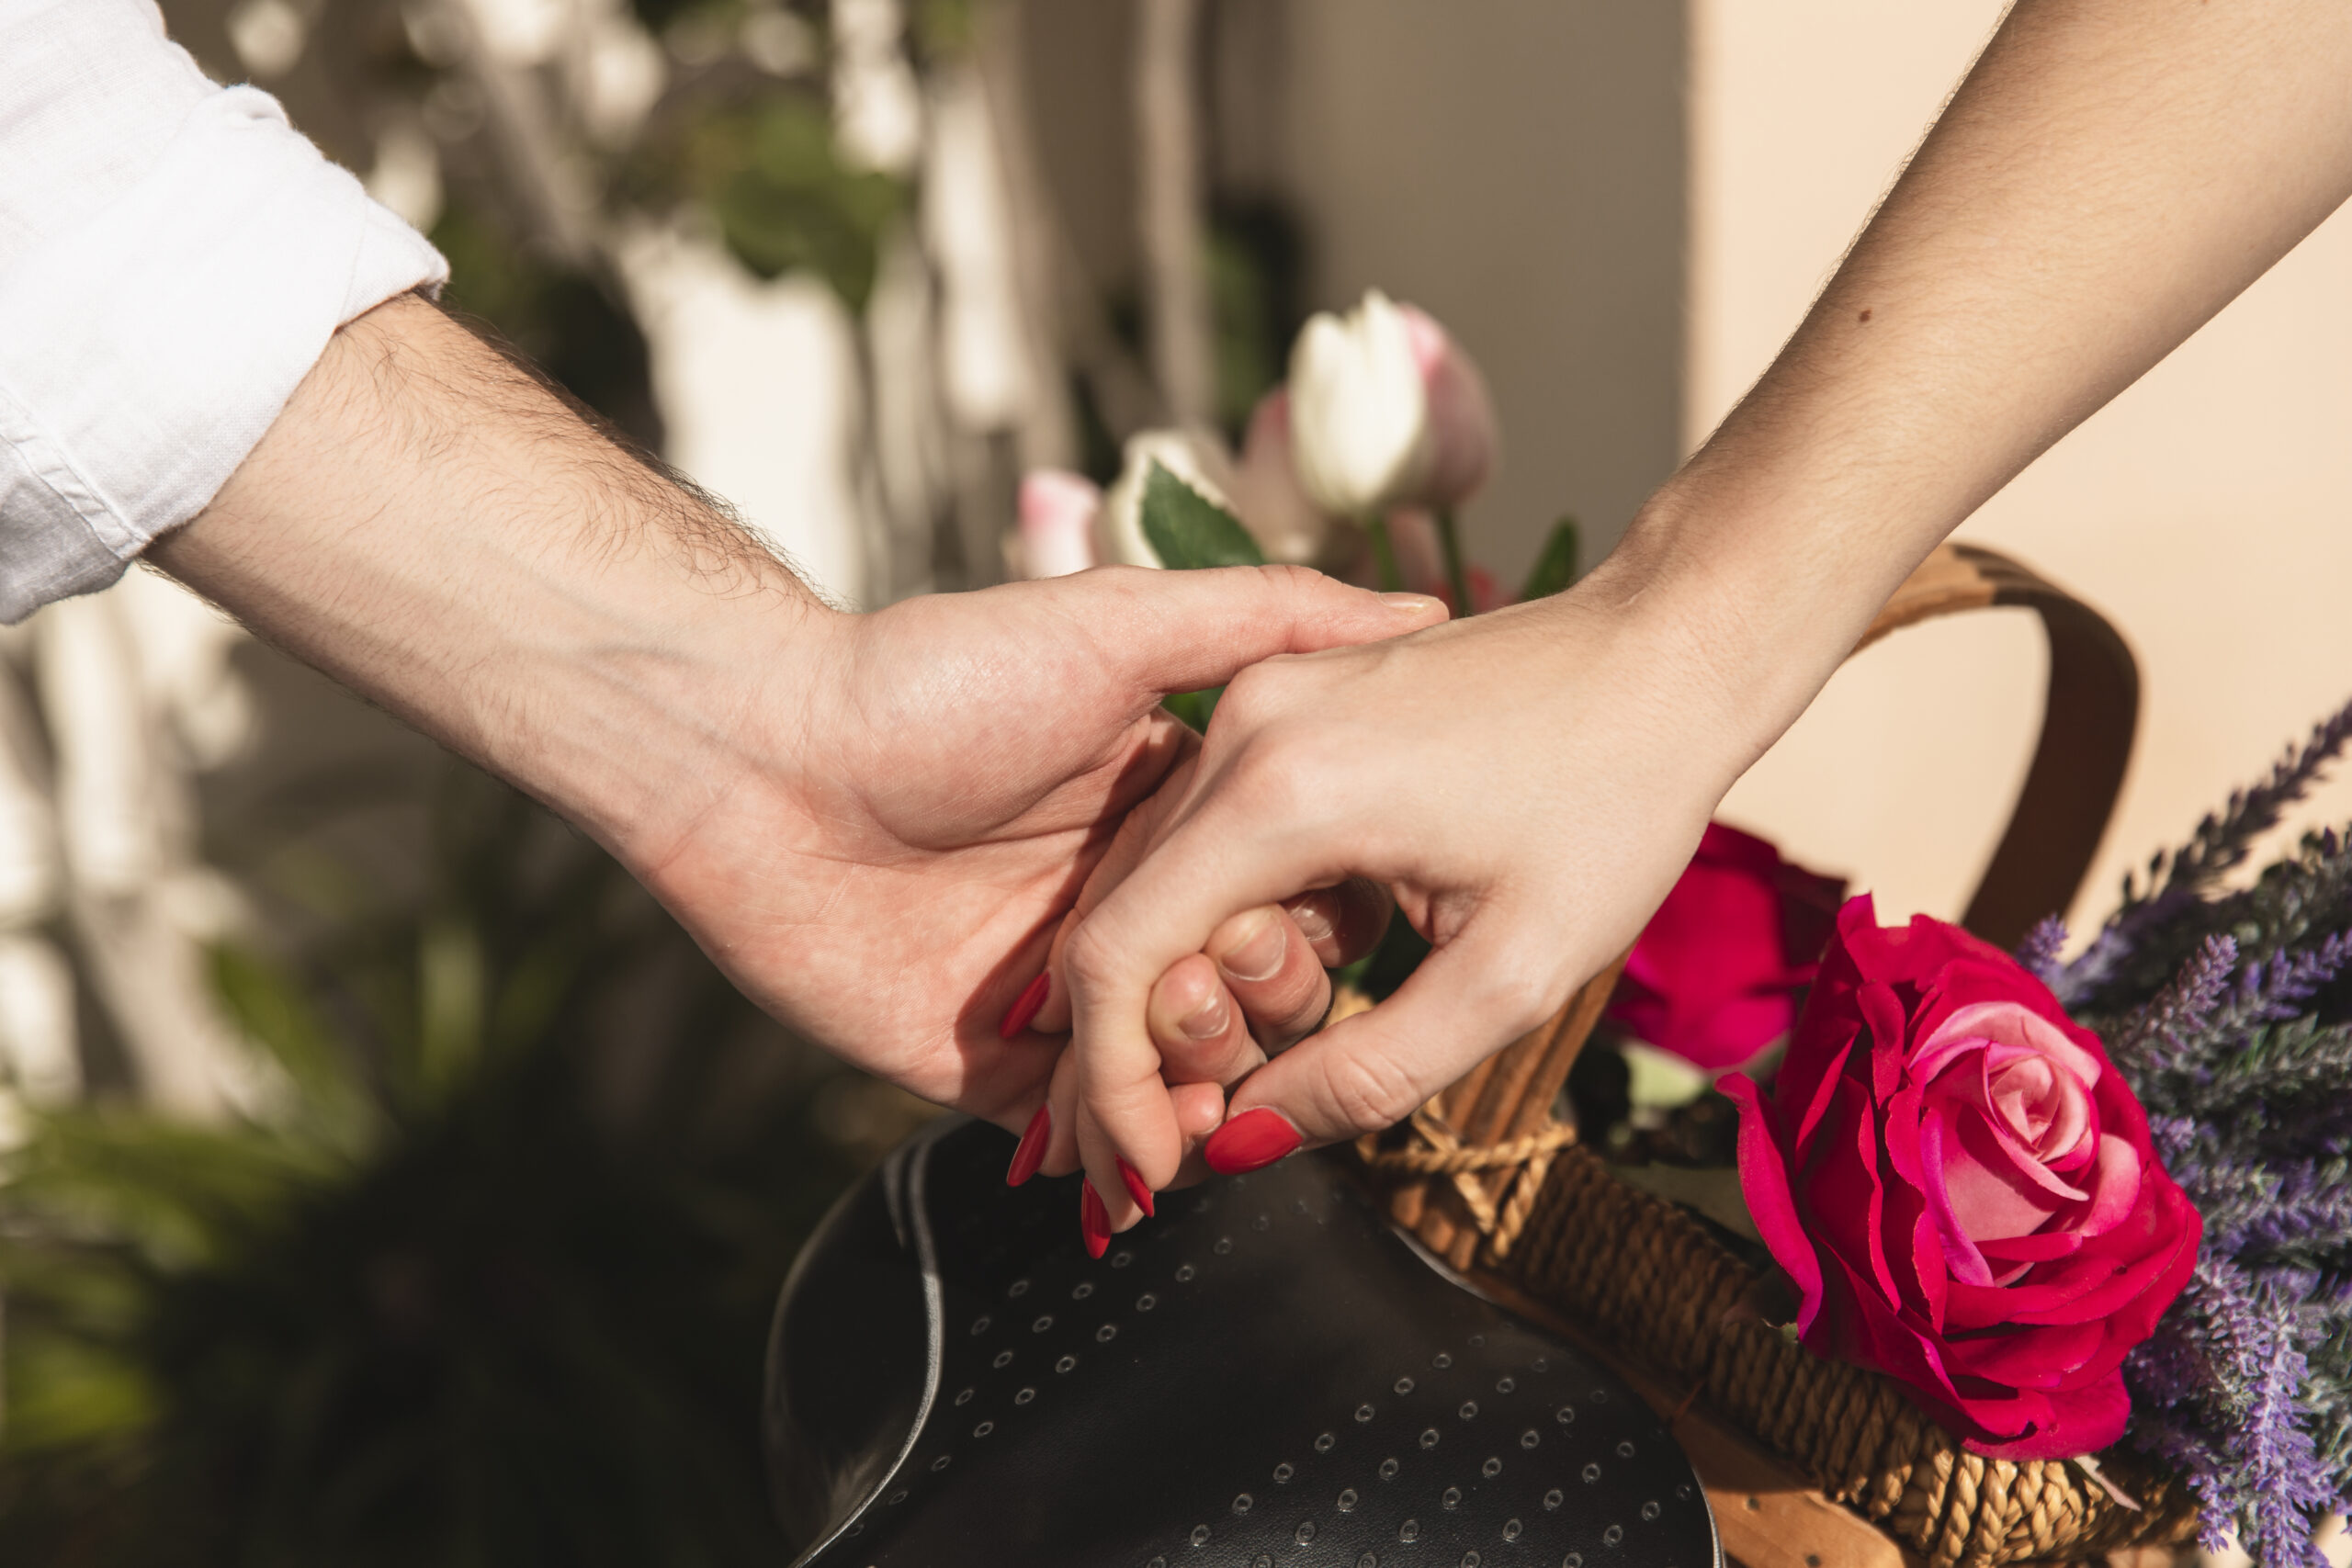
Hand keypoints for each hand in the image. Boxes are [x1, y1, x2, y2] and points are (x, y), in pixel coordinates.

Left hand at [152, 293, 1447, 1137]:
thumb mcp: (1120, 623)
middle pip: (1255, 993)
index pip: (1294, 890)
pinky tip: (1156, 1144)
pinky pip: (1093, 1135)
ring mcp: (1068, 995)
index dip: (1315, 915)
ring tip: (1174, 1041)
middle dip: (1263, 999)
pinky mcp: (996, 1071)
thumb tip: (1417, 609)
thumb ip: (1270, 615)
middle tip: (1218, 964)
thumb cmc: (932, 679)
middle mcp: (1132, 906)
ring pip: (1189, 1073)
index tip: (1301, 907)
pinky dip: (1134, 1149)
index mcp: (1173, 813)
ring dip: (1207, 1075)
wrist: (756, 758)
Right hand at [1054, 553, 1773, 1228]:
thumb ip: (1369, 1075)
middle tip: (1248, 1101)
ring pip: (1164, 878)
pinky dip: (1238, 910)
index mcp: (1286, 791)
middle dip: (1166, 1040)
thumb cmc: (1616, 800)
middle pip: (1127, 920)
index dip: (1114, 1084)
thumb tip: (1243, 1142)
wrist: (1669, 651)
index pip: (1117, 955)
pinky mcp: (1279, 695)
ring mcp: (1256, 698)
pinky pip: (1210, 831)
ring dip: (1210, 973)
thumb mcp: (1514, 975)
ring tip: (1326, 1000)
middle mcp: (1245, 726)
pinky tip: (1335, 934)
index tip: (1157, 1167)